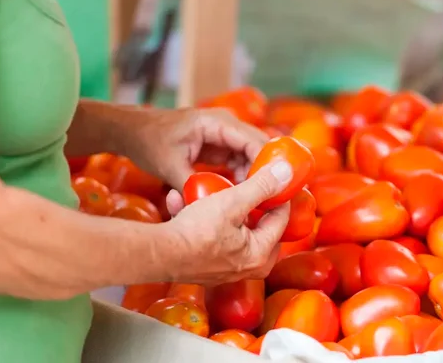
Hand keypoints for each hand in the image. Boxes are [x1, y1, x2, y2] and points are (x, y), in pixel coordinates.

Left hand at [121, 107, 268, 210]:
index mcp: (215, 123)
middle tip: (271, 199)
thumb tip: (211, 208)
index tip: (274, 189)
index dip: (267, 165)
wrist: (132, 130)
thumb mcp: (169, 167)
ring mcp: (223, 134)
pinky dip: (242, 176)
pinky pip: (239, 160)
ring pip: (251, 155)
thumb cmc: (148, 142)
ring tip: (257, 200)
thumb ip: (192, 186)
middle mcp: (225, 124)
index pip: (254, 141)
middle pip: (258, 146)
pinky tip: (241, 194)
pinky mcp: (219, 145)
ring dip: (254, 176)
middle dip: (264, 172)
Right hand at [158, 160, 293, 285]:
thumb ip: (261, 186)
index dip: (276, 194)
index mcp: (261, 254)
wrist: (156, 255)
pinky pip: (210, 237)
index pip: (281, 218)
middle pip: (258, 226)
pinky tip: (180, 201)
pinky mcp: (205, 268)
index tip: (270, 176)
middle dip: (247, 202)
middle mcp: (248, 268)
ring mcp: (226, 270)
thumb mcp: (232, 201)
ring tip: (204, 189)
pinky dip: (198, 219)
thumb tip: (287, 172)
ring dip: (217, 207)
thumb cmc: (196, 231)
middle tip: (241, 184)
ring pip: (231, 229)